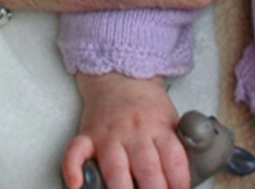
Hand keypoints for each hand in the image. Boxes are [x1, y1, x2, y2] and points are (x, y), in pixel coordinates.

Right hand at [66, 72, 190, 188]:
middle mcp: (135, 133)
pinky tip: (77, 183)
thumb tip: (182, 185)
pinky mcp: (88, 136)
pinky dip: (73, 169)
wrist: (120, 76)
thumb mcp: (171, 122)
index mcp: (159, 129)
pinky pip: (76, 152)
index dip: (179, 184)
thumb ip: (176, 151)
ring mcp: (109, 135)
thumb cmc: (147, 107)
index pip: (174, 161)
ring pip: (115, 168)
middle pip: (147, 169)